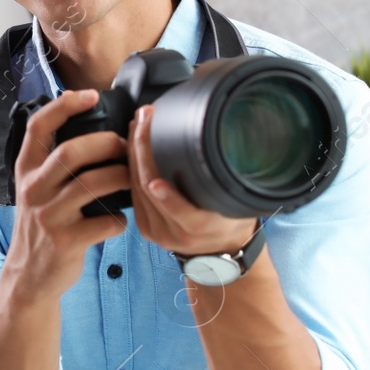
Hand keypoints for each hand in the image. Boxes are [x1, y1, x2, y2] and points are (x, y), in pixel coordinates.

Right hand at [4, 89, 131, 303]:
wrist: (29, 275)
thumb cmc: (42, 226)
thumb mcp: (35, 190)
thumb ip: (52, 162)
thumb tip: (90, 124)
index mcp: (26, 171)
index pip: (38, 127)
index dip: (65, 105)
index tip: (91, 95)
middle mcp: (33, 190)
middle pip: (71, 152)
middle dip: (106, 143)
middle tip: (125, 145)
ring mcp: (48, 216)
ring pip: (93, 184)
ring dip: (121, 177)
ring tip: (132, 177)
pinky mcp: (66, 241)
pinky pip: (105, 221)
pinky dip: (120, 219)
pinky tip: (120, 219)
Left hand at [129, 103, 257, 258]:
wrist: (222, 252)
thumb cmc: (232, 223)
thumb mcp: (239, 204)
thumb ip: (228, 181)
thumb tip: (233, 142)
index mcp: (199, 227)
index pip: (173, 198)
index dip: (157, 168)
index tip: (154, 138)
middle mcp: (174, 233)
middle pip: (147, 185)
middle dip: (142, 146)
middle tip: (144, 117)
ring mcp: (156, 232)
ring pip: (136, 187)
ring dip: (133, 152)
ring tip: (138, 125)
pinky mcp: (145, 228)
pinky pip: (133, 194)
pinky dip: (131, 167)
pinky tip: (132, 146)